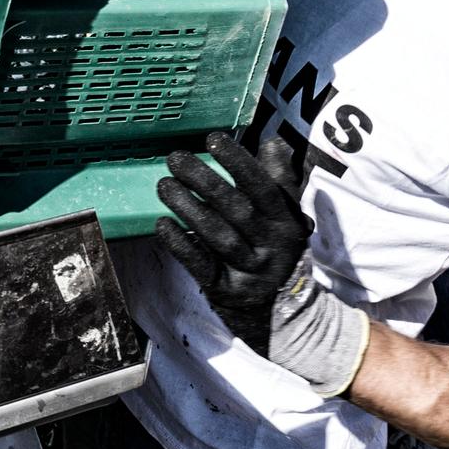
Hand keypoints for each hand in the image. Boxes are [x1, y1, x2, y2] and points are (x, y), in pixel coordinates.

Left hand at [155, 133, 310, 352]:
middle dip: (205, 181)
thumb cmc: (274, 247)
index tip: (213, 139)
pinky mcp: (227, 291)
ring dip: (189, 209)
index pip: (263, 188)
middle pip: (237, 210)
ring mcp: (249, 271)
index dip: (240, 163)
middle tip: (175, 158)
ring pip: (218, 237)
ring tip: (164, 185)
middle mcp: (270, 246)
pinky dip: (181, 246)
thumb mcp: (286, 215)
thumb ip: (278, 180)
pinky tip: (162, 224)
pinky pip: (202, 266)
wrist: (282, 309)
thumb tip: (273, 144)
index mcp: (285, 222)